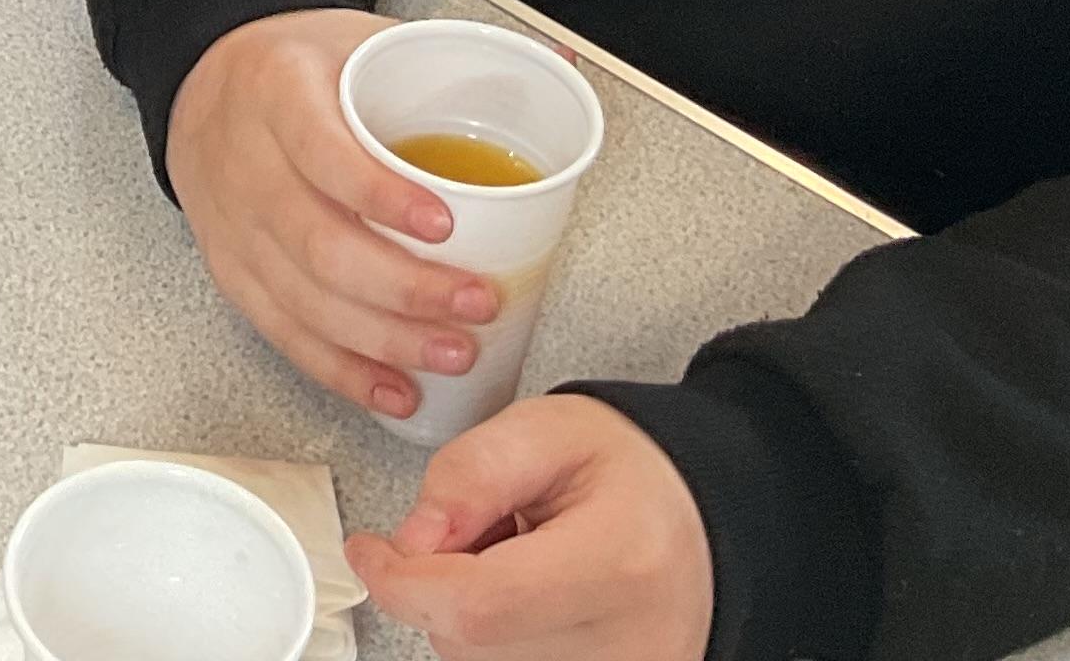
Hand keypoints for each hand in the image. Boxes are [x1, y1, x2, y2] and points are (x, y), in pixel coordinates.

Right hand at [164, 10, 493, 420]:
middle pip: (320, 243)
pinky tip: (393, 387)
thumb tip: (562, 58)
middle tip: (476, 303)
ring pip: (306, 299)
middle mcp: (247, 164)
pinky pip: (285, 333)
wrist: (205, 83)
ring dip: (384, 339)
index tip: (443, 223)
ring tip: (453, 353)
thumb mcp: (359, 36)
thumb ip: (450, 56)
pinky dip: (342, 370)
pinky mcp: (233, 273)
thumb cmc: (297, 66)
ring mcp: (235, 226)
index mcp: (279, 91)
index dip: (380, 194)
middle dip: (405, 288)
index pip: (323, 151)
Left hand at [344, 396, 713, 660]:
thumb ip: (468, 474)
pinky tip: (529, 600)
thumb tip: (411, 541)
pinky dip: (497, 638)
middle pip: (471, 642)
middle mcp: (628, 644)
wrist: (698, 517)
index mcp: (618, 562)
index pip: (480, 606)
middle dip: (440, 584)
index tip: (371, 551)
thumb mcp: (544, 430)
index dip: (405, 582)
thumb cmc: (628, 469)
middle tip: (485, 530)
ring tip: (519, 560)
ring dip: (467, 614)